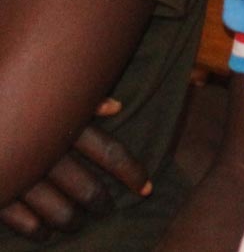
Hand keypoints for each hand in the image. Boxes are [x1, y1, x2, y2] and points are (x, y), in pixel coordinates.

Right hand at [0, 101, 149, 237]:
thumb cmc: (10, 98)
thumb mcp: (45, 94)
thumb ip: (81, 103)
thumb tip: (118, 106)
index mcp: (65, 127)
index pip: (111, 153)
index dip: (132, 173)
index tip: (146, 188)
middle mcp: (47, 155)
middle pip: (88, 189)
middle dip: (101, 203)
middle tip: (106, 209)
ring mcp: (21, 178)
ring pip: (59, 212)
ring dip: (72, 221)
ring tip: (76, 223)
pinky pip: (24, 223)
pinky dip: (37, 230)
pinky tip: (44, 233)